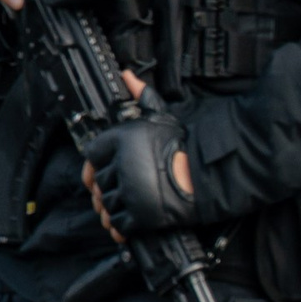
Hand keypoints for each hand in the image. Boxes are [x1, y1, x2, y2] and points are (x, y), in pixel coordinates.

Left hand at [80, 90, 195, 240]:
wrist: (210, 175)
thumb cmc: (185, 146)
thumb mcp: (161, 116)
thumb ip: (141, 97)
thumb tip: (127, 75)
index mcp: (121, 141)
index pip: (90, 155)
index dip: (95, 164)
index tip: (102, 170)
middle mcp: (121, 166)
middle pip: (99, 182)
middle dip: (108, 186)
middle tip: (122, 187)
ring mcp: (130, 192)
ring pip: (107, 204)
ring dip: (115, 206)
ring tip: (129, 201)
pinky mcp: (140, 216)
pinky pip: (119, 224)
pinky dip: (122, 226)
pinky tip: (131, 220)